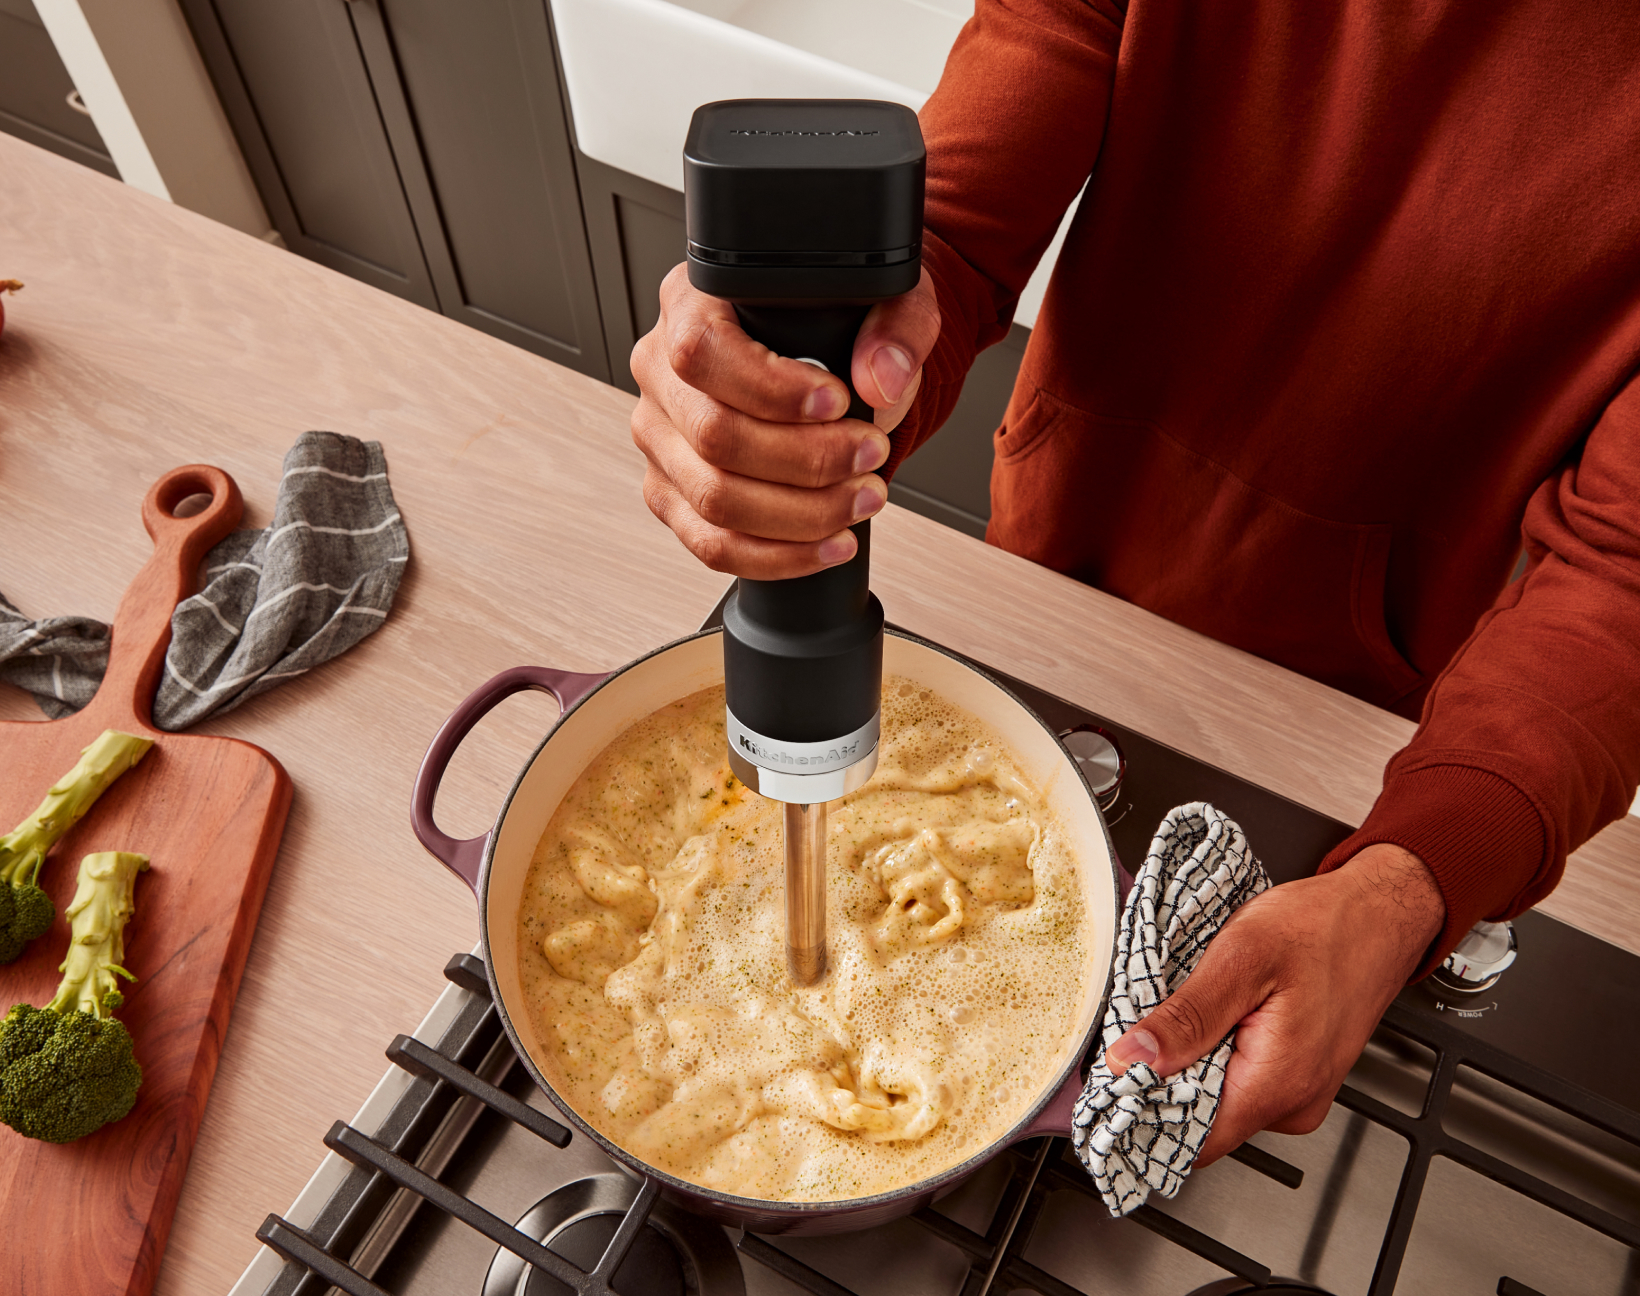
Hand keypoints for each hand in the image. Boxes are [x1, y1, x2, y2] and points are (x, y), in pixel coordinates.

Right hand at [629, 263, 940, 578]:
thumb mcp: (884, 300)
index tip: (837, 402)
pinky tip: (830, 542)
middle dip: (807, 460)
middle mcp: (661, 373)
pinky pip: (713, 544)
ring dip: (801, 514)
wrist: (832, 368)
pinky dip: (780, 555)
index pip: (702, 350)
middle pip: (713, 435)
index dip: (770, 387)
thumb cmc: (839, 327)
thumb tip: (881, 378)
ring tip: (862, 499)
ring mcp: (661, 439)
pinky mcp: (672, 494)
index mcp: (691, 304)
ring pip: (714, 499)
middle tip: (869, 456)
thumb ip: (896, 328)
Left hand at [1105, 843, 1444, 1166]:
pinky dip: (1214, 1055)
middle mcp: (1292, 1103)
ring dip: (1187, 1065)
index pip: (1189, 1140)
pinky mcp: (1298, 1077)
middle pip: (1199, 1122)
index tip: (1106, 1081)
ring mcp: (1298, 1094)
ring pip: (1217, 1101)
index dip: (1141, 1113)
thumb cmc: (1324, 926)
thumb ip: (1186, 1017)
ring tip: (1180, 1015)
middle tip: (1136, 1032)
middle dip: (1160, 1082)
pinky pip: (1240, 1083)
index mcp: (1276, 1084)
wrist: (1379, 912)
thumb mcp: (1241, 957)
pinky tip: (1209, 1017)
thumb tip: (1132, 1059)